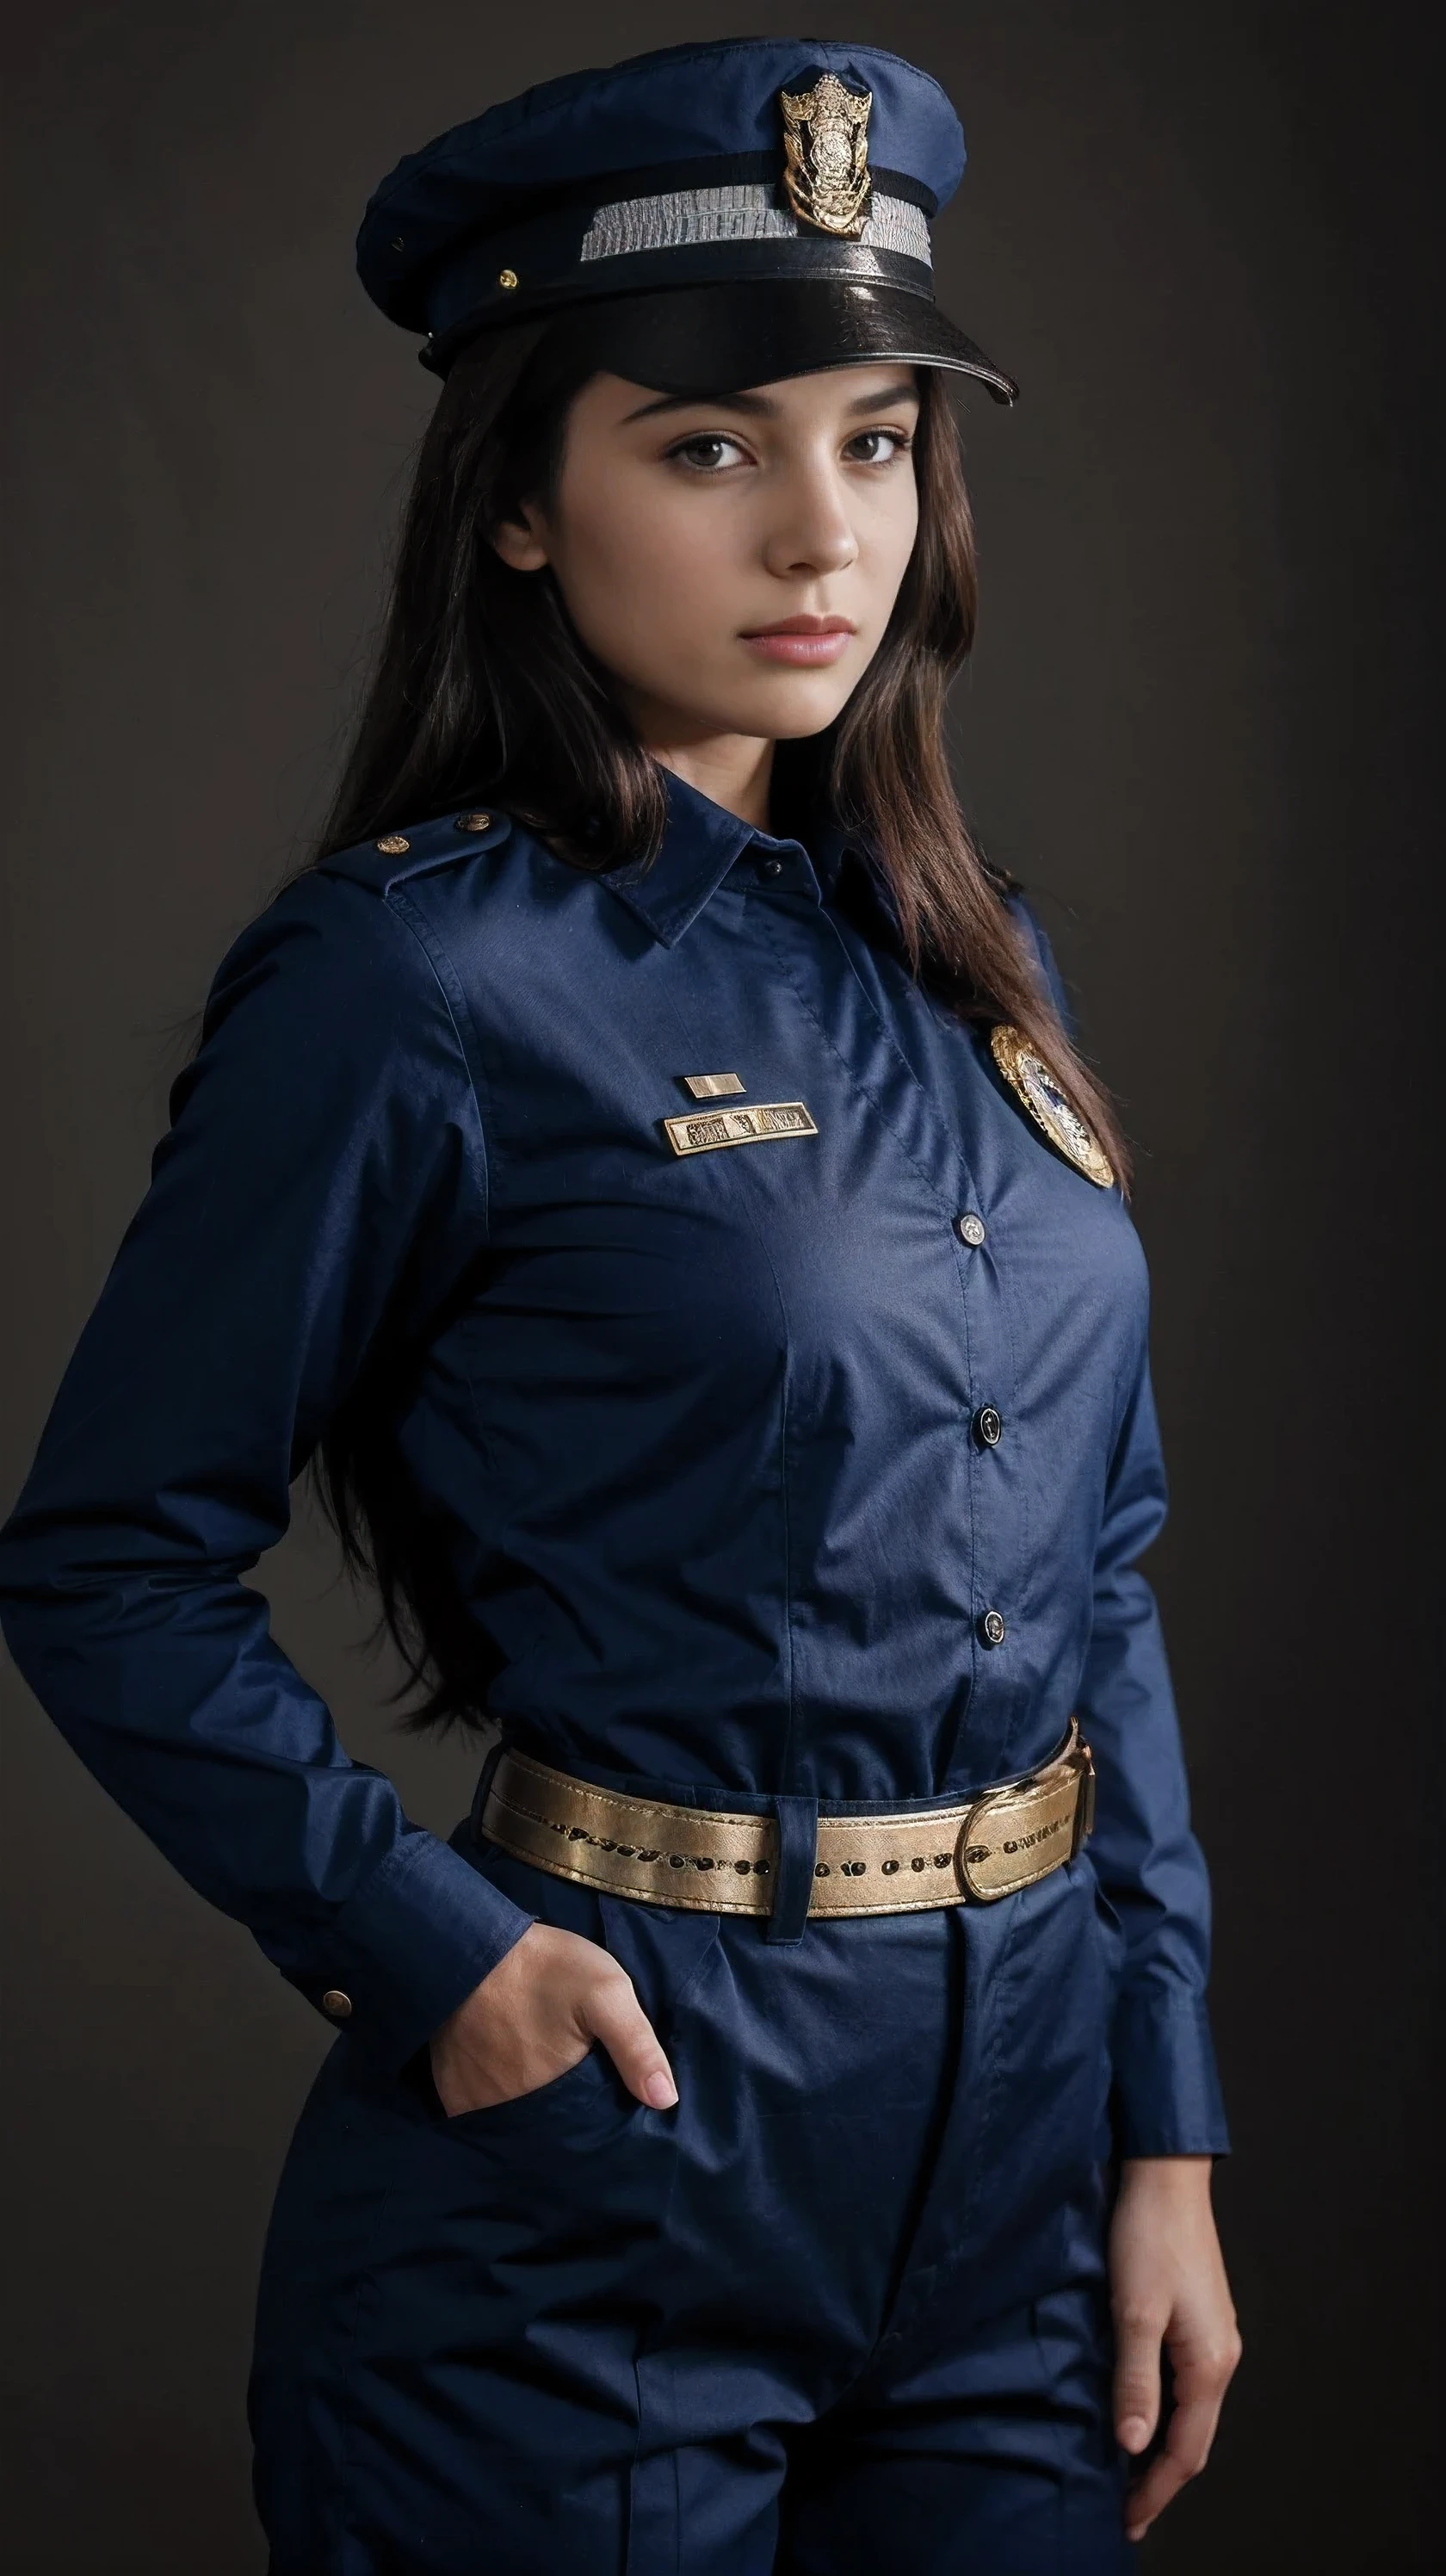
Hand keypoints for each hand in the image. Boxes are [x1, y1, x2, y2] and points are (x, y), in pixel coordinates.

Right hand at [429, 1921, 678, 2116]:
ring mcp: (474, 2106)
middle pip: (546, 2131)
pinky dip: (495, 2102)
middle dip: (565, 2119)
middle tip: (576, 2084)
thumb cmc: (544, 1968)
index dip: (598, 2123)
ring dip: (528, 2110)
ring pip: (513, 2122)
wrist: (471, 1942)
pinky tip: (508, 2075)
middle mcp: (508, 2117)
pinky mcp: (452, 2090)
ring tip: (544, 2081)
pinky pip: (480, 2112)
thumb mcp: (605, 1992)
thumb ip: (636, 2046)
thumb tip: (666, 2101)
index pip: (582, 2134)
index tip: (610, 2105)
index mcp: (553, 2101)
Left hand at [1109, 2155, 1241, 2542]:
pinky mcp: (1200, 2320)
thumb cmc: (1148, 2236)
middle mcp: (1221, 2357)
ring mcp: (1213, 2338)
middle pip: (1195, 2438)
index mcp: (1209, 2363)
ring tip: (1128, 2474)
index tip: (1128, 2519)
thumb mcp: (1133, 2310)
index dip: (1156, 2490)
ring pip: (1192, 2412)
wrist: (1165, 2176)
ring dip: (1163, 2447)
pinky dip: (1166, 2413)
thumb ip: (1135, 2379)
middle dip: (1161, 2479)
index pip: (1187, 2451)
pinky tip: (1141, 2414)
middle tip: (1126, 2510)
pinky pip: (1187, 2385)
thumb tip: (1133, 2444)